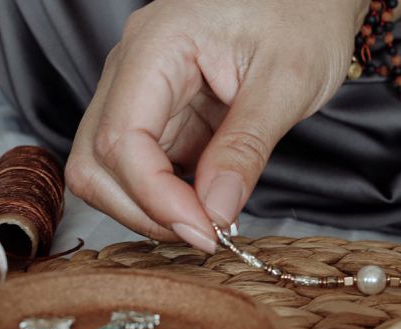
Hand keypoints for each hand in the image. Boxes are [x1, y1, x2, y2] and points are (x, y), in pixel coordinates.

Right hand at [65, 0, 368, 251]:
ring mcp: (142, 90)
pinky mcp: (162, 112)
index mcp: (157, 45)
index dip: (155, 198)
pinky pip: (143, 165)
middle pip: (96, 159)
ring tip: (209, 221)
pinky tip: (206, 203)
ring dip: (150, 207)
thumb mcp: (288, 80)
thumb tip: (212, 213)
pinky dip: (166, 195)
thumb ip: (245, 148)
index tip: (205, 231)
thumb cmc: (304, 13)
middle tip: (205, 233)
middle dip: (142, 209)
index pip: (121, 139)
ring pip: (110, 169)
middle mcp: (133, 66)